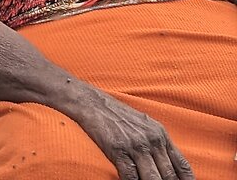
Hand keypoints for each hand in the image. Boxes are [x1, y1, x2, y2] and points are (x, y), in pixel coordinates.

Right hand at [68, 91, 193, 179]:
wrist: (93, 103)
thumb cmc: (118, 115)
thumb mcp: (145, 125)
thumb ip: (157, 143)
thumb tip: (167, 164)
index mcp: (161, 135)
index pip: (182, 165)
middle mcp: (152, 141)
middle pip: (169, 175)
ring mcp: (135, 146)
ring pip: (153, 178)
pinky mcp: (118, 150)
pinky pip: (131, 176)